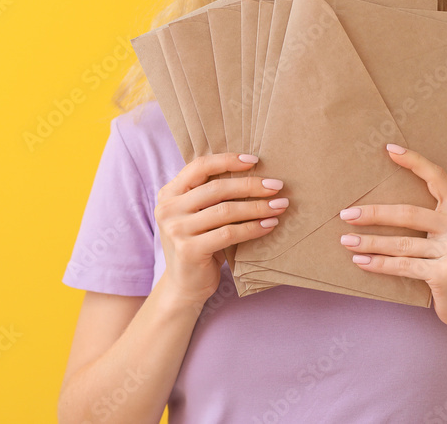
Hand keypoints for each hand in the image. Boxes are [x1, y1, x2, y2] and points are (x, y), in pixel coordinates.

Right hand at [155, 153, 287, 306]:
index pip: (199, 166)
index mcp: (169, 193)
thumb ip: (211, 195)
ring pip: (225, 211)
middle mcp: (168, 209)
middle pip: (216, 188)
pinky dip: (253, 228)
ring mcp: (176, 230)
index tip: (254, 161)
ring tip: (279, 206)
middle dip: (250, 185)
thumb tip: (254, 173)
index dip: (227, 161)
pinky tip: (269, 225)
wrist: (184, 285)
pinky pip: (228, 234)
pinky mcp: (188, 250)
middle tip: (277, 185)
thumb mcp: (198, 215)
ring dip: (257, 207)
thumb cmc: (198, 244)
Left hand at [338, 143, 446, 330]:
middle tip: (346, 214)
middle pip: (408, 213)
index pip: (437, 177)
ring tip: (345, 241)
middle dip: (373, 213)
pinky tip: (360, 261)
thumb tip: (383, 206)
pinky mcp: (445, 274)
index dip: (414, 161)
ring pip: (401, 243)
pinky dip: (378, 264)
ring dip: (369, 242)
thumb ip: (432, 219)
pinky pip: (403, 266)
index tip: (390, 149)